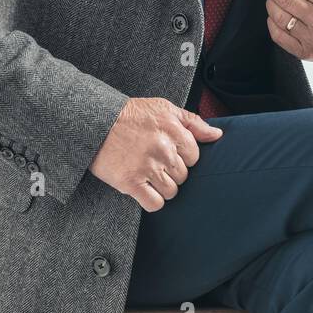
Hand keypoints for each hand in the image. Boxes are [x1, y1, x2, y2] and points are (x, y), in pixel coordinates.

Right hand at [88, 97, 221, 211]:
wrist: (96, 122)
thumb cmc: (130, 115)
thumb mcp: (164, 108)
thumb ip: (193, 122)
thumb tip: (216, 135)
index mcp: (173, 130)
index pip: (194, 156)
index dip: (183, 157)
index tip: (169, 153)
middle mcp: (162, 149)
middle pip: (183, 175)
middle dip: (172, 171)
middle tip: (156, 163)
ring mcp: (147, 167)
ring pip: (172, 191)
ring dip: (163, 187)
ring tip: (150, 176)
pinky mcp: (130, 182)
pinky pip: (154, 204)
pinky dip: (152, 201)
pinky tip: (145, 190)